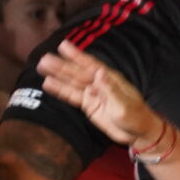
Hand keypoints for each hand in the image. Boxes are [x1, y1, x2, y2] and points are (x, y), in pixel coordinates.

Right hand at [37, 39, 157, 144]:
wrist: (138, 133)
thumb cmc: (135, 116)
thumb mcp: (124, 104)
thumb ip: (110, 89)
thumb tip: (99, 72)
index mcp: (110, 78)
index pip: (90, 65)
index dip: (77, 55)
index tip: (63, 46)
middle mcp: (99, 83)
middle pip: (77, 73)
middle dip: (61, 66)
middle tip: (44, 58)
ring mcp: (93, 93)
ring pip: (72, 82)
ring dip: (57, 75)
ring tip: (41, 66)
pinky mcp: (89, 105)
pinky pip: (72, 96)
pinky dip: (60, 90)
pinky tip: (48, 84)